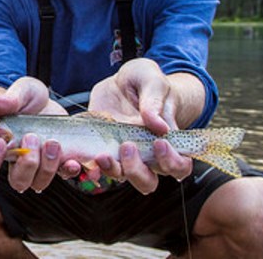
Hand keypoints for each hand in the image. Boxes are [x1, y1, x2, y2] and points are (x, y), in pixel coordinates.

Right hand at [0, 78, 79, 190]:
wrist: (51, 102)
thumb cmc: (27, 100)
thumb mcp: (21, 92)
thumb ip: (8, 100)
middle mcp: (16, 162)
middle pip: (16, 181)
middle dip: (26, 164)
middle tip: (30, 137)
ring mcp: (38, 166)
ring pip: (38, 182)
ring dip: (47, 166)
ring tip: (52, 142)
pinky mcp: (58, 163)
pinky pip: (63, 175)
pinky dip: (68, 170)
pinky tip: (71, 161)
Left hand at [87, 59, 194, 190]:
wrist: (123, 81)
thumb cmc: (146, 82)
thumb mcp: (151, 82)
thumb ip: (154, 102)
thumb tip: (160, 127)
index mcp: (167, 141)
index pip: (179, 166)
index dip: (172, 162)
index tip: (159, 143)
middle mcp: (146, 153)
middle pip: (148, 181)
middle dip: (137, 171)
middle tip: (127, 146)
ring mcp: (122, 153)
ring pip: (122, 177)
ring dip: (112, 171)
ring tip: (102, 155)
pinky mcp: (101, 147)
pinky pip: (96, 166)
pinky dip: (89, 166)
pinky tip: (83, 159)